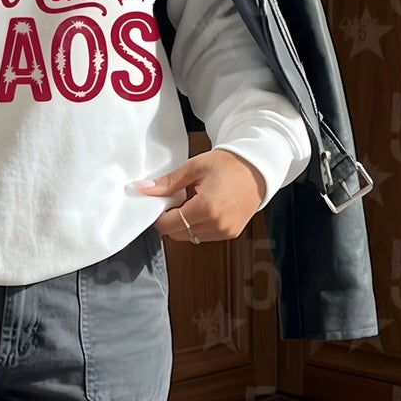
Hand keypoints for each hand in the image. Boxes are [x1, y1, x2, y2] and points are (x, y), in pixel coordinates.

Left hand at [135, 149, 265, 242]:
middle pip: (177, 233)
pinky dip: (197, 225)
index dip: (158, 215)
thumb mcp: (194, 167)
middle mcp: (217, 225)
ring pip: (189, 236)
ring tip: (193, 201)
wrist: (257, 168)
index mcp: (206, 208)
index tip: (160, 202)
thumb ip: (167, 183)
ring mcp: (225, 231)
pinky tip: (203, 207)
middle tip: (176, 198)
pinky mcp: (231, 233)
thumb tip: (142, 189)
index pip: (167, 225)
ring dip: (184, 223)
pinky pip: (203, 235)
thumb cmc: (230, 164)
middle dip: (170, 219)